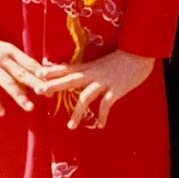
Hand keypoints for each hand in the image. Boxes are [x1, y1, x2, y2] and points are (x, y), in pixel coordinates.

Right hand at [0, 33, 47, 115]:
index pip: (28, 62)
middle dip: (35, 84)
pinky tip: (2, 112)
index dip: (40, 72)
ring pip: (8, 83)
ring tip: (30, 107)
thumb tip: (33, 74)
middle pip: (22, 73)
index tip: (52, 82)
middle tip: (48, 94)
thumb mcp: (4, 49)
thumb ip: (16, 61)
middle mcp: (2, 58)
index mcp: (10, 50)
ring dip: (20, 96)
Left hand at [38, 50, 153, 128]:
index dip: (53, 70)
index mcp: (90, 66)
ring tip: (70, 126)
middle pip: (70, 79)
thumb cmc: (122, 58)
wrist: (140, 51)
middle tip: (39, 90)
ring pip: (86, 96)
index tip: (38, 72)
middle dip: (54, 85)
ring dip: (77, 111)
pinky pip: (106, 104)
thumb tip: (79, 74)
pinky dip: (102, 116)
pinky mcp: (116, 88)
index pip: (67, 68)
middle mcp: (94, 73)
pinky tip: (100, 125)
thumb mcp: (103, 63)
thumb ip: (91, 70)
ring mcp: (104, 81)